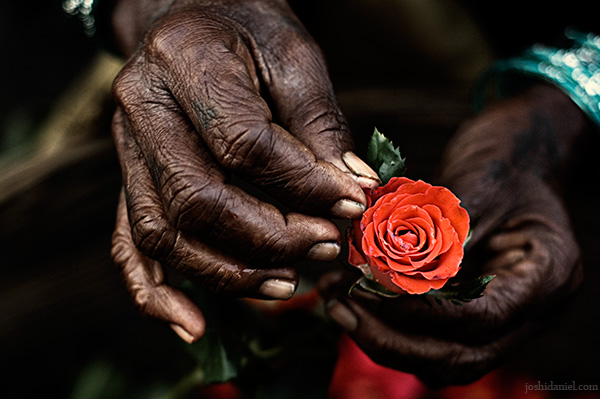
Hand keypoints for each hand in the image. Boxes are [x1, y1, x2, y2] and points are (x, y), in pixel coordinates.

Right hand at [109, 0, 378, 342]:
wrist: (190, 16)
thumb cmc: (247, 30)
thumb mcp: (294, 57)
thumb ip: (320, 126)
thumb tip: (353, 192)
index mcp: (186, 62)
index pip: (246, 146)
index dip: (304, 186)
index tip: (352, 205)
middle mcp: (142, 109)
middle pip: (199, 200)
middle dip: (270, 238)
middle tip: (325, 248)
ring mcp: (126, 149)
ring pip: (164, 233)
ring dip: (228, 271)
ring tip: (288, 282)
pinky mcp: (129, 178)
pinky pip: (128, 244)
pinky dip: (157, 291)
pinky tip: (195, 322)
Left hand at [319, 84, 587, 385]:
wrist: (525, 148)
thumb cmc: (505, 157)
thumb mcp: (476, 185)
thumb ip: (438, 236)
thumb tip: (380, 276)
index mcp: (547, 275)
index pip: (480, 319)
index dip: (419, 314)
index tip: (366, 293)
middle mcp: (531, 308)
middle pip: (461, 355)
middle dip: (394, 340)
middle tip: (343, 310)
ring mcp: (506, 315)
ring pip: (444, 357)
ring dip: (388, 340)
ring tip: (339, 306)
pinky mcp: (476, 309)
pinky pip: (435, 338)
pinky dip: (394, 328)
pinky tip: (355, 302)